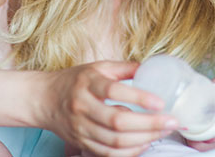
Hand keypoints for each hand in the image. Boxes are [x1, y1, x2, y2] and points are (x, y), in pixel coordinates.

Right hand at [43, 60, 178, 156]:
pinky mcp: (81, 143)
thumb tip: (150, 67)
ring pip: (115, 141)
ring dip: (144, 139)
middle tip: (171, 121)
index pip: (114, 91)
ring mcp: (81, 128)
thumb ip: (123, 67)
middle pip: (117, 121)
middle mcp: (82, 106)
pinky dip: (129, 152)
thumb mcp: (97, 67)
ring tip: (163, 132)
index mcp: (87, 83)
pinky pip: (108, 154)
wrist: (43, 99)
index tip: (160, 102)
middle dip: (149, 124)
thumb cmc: (74, 80)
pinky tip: (145, 144)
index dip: (139, 98)